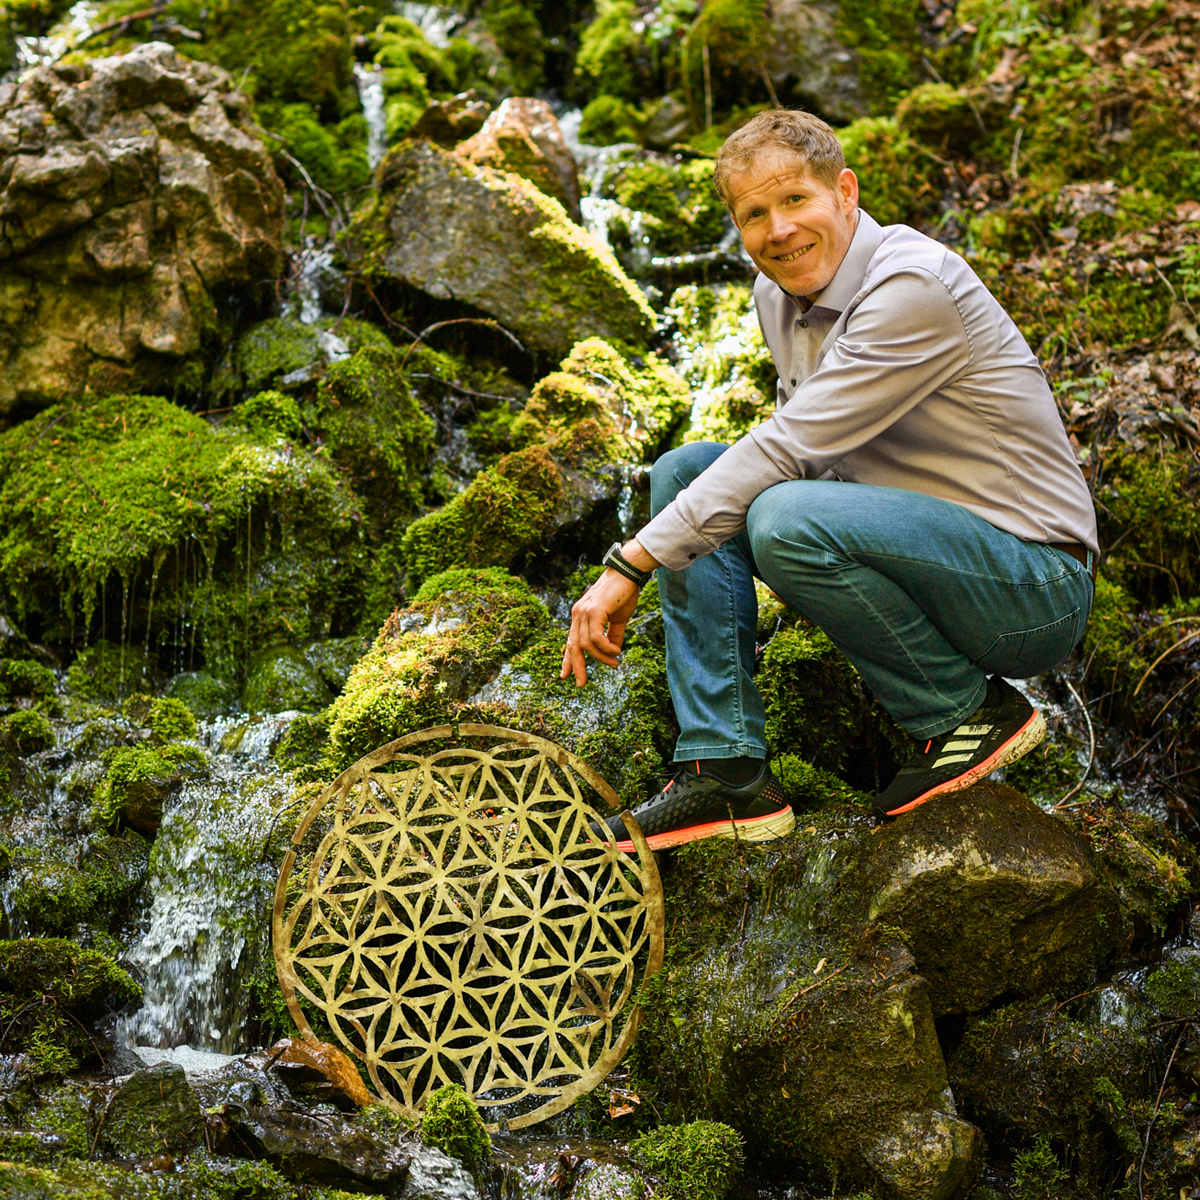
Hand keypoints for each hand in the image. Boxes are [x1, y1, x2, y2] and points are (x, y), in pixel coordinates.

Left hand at [560, 569, 640, 686]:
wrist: (628, 573)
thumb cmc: (624, 593)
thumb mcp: (618, 618)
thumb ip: (613, 635)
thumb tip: (614, 652)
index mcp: (580, 616)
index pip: (570, 641)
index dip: (567, 659)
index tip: (565, 675)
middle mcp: (578, 614)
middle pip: (572, 646)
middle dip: (576, 666)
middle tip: (581, 683)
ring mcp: (584, 612)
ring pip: (586, 645)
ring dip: (601, 657)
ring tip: (614, 661)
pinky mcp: (593, 610)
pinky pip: (595, 637)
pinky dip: (605, 648)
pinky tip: (615, 651)